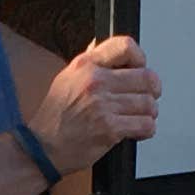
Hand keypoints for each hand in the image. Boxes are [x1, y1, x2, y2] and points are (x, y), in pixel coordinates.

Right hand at [37, 33, 160, 179]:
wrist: (43, 148)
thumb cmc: (54, 116)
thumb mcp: (67, 78)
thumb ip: (90, 61)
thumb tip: (105, 47)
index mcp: (86, 65)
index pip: (125, 46)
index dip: (140, 58)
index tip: (140, 69)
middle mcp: (95, 82)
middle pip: (146, 78)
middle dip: (151, 91)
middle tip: (147, 98)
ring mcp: (103, 106)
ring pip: (148, 103)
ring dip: (148, 113)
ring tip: (137, 117)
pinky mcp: (110, 129)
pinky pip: (145, 125)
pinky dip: (146, 130)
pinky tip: (135, 131)